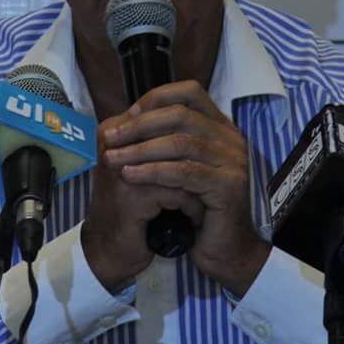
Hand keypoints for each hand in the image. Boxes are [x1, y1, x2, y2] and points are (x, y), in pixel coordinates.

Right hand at [81, 108, 205, 293]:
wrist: (109, 252)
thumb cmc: (128, 207)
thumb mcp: (139, 168)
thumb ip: (154, 142)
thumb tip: (195, 117)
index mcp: (111, 130)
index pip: (158, 111)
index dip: (188, 135)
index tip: (204, 156)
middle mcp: (112, 143)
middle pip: (171, 135)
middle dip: (196, 159)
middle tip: (212, 176)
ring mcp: (121, 168)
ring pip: (180, 164)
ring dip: (197, 185)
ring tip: (207, 198)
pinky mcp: (132, 195)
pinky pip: (178, 192)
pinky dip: (191, 207)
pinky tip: (194, 219)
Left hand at [101, 81, 269, 296]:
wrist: (222, 251)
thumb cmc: (195, 210)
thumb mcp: (177, 169)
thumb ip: (162, 142)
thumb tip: (123, 121)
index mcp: (220, 128)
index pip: (190, 93)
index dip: (156, 99)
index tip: (126, 116)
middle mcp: (231, 139)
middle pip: (181, 114)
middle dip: (140, 125)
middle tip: (110, 138)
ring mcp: (233, 161)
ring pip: (181, 142)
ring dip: (141, 149)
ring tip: (113, 159)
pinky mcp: (229, 186)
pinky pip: (186, 171)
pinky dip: (154, 171)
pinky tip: (131, 176)